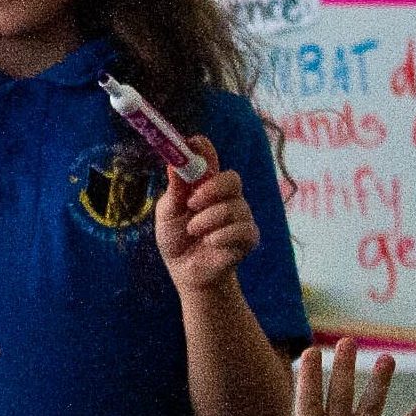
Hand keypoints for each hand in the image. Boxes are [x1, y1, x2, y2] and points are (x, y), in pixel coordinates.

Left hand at [156, 142, 259, 293]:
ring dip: (207, 220)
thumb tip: (173, 164)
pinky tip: (210, 242)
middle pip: (232, 178)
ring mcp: (240, 216)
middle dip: (212, 187)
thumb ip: (174, 191)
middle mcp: (226, 197)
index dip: (203, 148)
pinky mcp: (248, 237)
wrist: (187, 273)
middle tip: (192, 201)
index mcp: (204, 186)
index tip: (192, 142)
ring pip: (234, 207)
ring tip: (193, 231)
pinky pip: (242, 229)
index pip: (209, 159)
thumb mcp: (167, 214)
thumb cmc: (176, 240)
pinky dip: (220, 235)